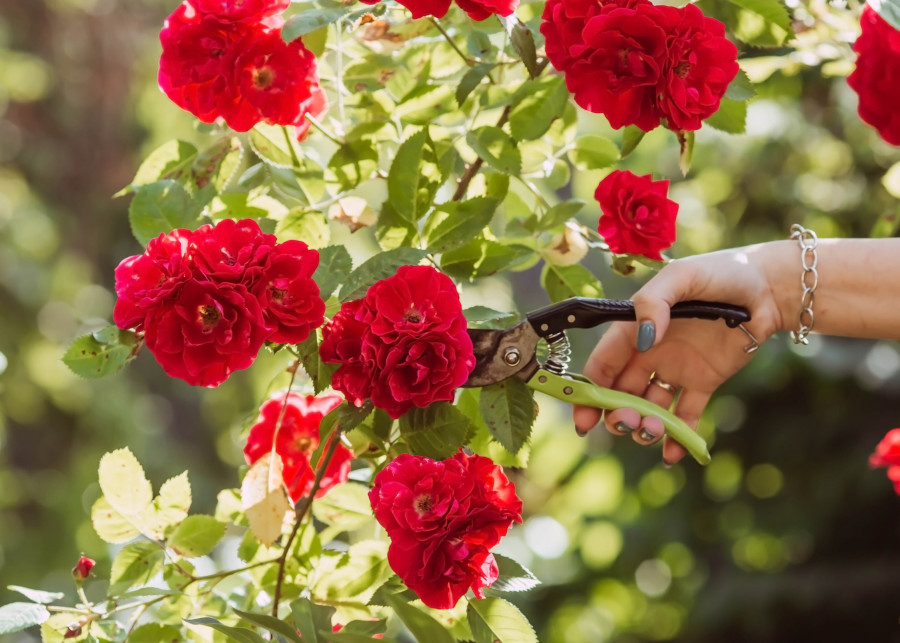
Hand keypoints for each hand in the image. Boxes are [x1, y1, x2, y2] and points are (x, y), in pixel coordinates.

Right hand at [573, 244, 785, 463]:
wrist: (770, 288)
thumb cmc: (722, 272)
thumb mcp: (681, 276)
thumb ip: (654, 303)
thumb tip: (642, 340)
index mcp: (636, 328)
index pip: (603, 365)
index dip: (589, 392)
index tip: (584, 419)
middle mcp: (650, 352)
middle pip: (622, 393)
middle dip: (618, 414)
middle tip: (628, 423)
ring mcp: (676, 369)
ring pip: (651, 407)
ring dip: (646, 426)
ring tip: (654, 431)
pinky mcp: (704, 382)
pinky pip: (686, 415)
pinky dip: (679, 437)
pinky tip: (673, 455)